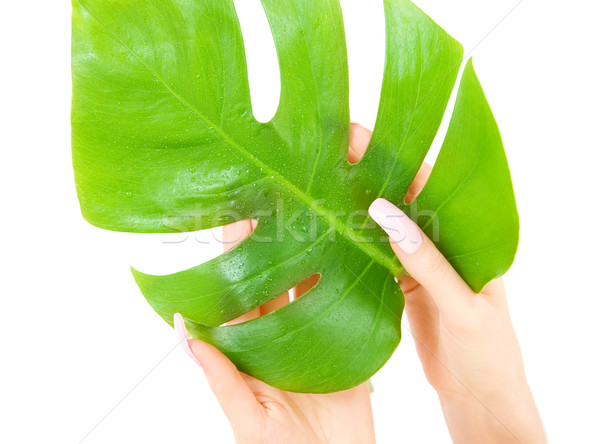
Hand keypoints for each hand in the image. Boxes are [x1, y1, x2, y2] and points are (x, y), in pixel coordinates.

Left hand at [172, 127, 381, 443]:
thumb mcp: (249, 421)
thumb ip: (221, 378)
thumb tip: (184, 330)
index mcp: (251, 350)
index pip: (237, 297)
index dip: (232, 261)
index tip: (229, 220)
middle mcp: (281, 337)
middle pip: (275, 283)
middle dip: (275, 245)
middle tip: (276, 201)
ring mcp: (316, 339)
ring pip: (312, 288)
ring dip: (313, 255)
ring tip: (314, 215)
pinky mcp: (350, 346)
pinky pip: (349, 308)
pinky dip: (351, 281)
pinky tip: (351, 251)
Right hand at [353, 121, 544, 443]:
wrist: (479, 396)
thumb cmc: (487, 351)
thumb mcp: (463, 306)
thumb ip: (427, 263)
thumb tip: (384, 214)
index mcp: (469, 240)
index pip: (434, 188)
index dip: (401, 160)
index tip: (363, 137)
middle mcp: (444, 244)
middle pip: (405, 200)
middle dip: (373, 174)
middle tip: (334, 150)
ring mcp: (421, 264)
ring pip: (387, 227)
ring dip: (360, 206)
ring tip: (325, 181)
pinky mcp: (403, 286)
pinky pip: (376, 257)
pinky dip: (356, 243)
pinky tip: (332, 229)